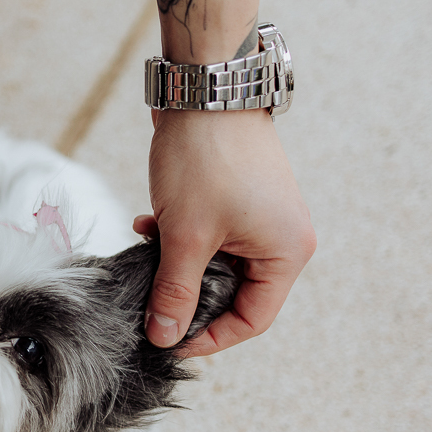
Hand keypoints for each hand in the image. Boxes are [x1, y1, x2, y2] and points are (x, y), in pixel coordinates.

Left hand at [138, 108, 315, 356]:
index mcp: (285, 253)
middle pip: (233, 295)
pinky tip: (146, 225)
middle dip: (186, 295)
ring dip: (175, 264)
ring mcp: (259, 219)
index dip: (209, 337)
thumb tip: (165, 336)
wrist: (203, 90)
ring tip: (145, 249)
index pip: (252, 320)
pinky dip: (176, 238)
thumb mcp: (185, 235)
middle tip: (148, 298)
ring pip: (213, 266)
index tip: (168, 341)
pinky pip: (207, 239)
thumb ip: (175, 291)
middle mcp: (281, 239)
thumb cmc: (205, 158)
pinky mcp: (236, 202)